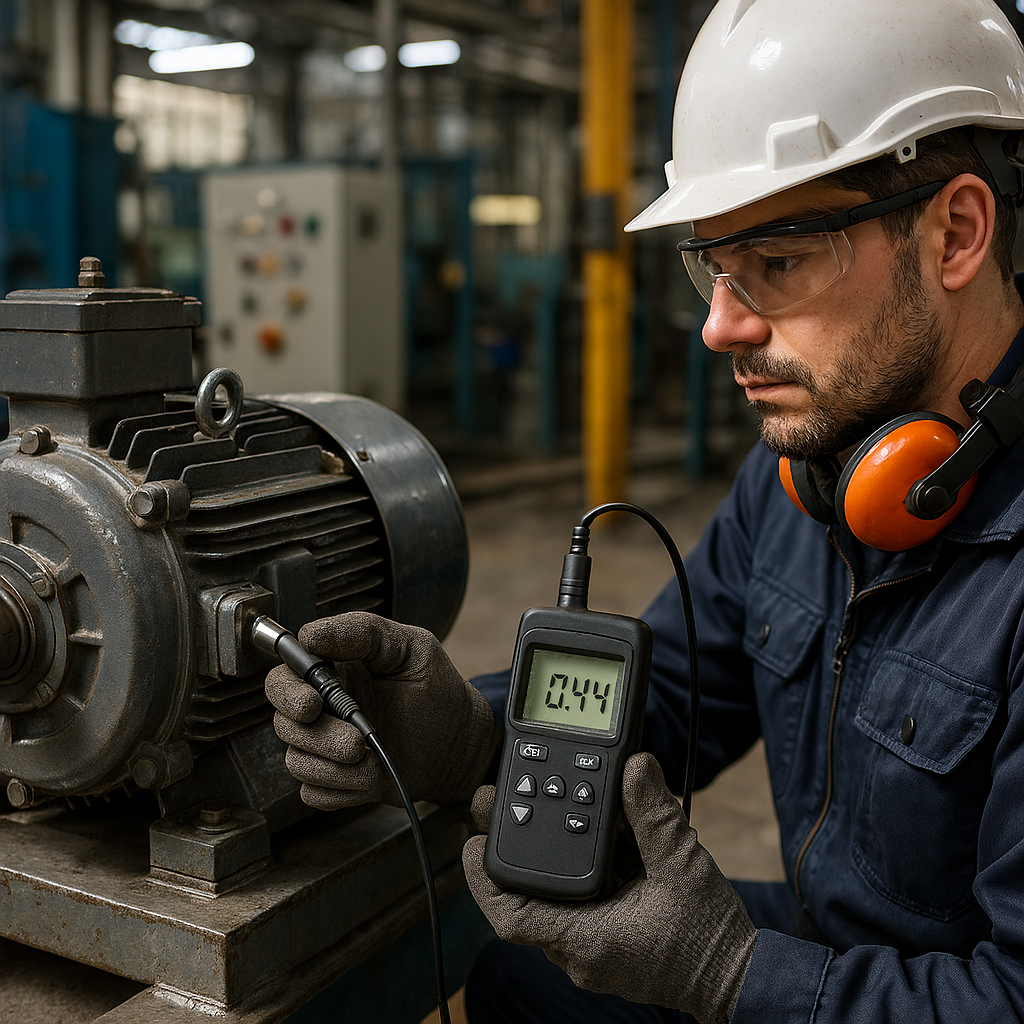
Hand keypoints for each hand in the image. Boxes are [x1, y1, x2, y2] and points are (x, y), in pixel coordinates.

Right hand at [265, 611, 501, 810]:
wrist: (461, 745)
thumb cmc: (436, 690)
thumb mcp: (410, 647)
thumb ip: (363, 632)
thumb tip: (310, 633)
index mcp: (334, 672)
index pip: (284, 677)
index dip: (289, 692)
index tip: (313, 703)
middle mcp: (324, 709)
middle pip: (284, 723)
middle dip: (317, 736)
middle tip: (354, 741)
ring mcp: (328, 748)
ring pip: (297, 761)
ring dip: (336, 767)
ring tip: (375, 759)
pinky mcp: (337, 782)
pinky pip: (315, 793)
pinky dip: (342, 789)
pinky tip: (371, 778)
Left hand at [462, 752, 756, 1023]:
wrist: (740, 978)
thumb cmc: (710, 939)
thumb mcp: (683, 866)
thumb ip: (655, 815)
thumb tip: (635, 766)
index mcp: (586, 940)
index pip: (513, 918)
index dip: (484, 882)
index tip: (470, 845)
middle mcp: (581, 948)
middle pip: (528, 898)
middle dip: (513, 851)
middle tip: (496, 804)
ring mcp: (594, 945)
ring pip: (554, 898)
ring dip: (547, 857)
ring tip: (540, 807)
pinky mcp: (609, 937)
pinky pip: (580, 901)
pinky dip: (579, 868)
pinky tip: (589, 833)